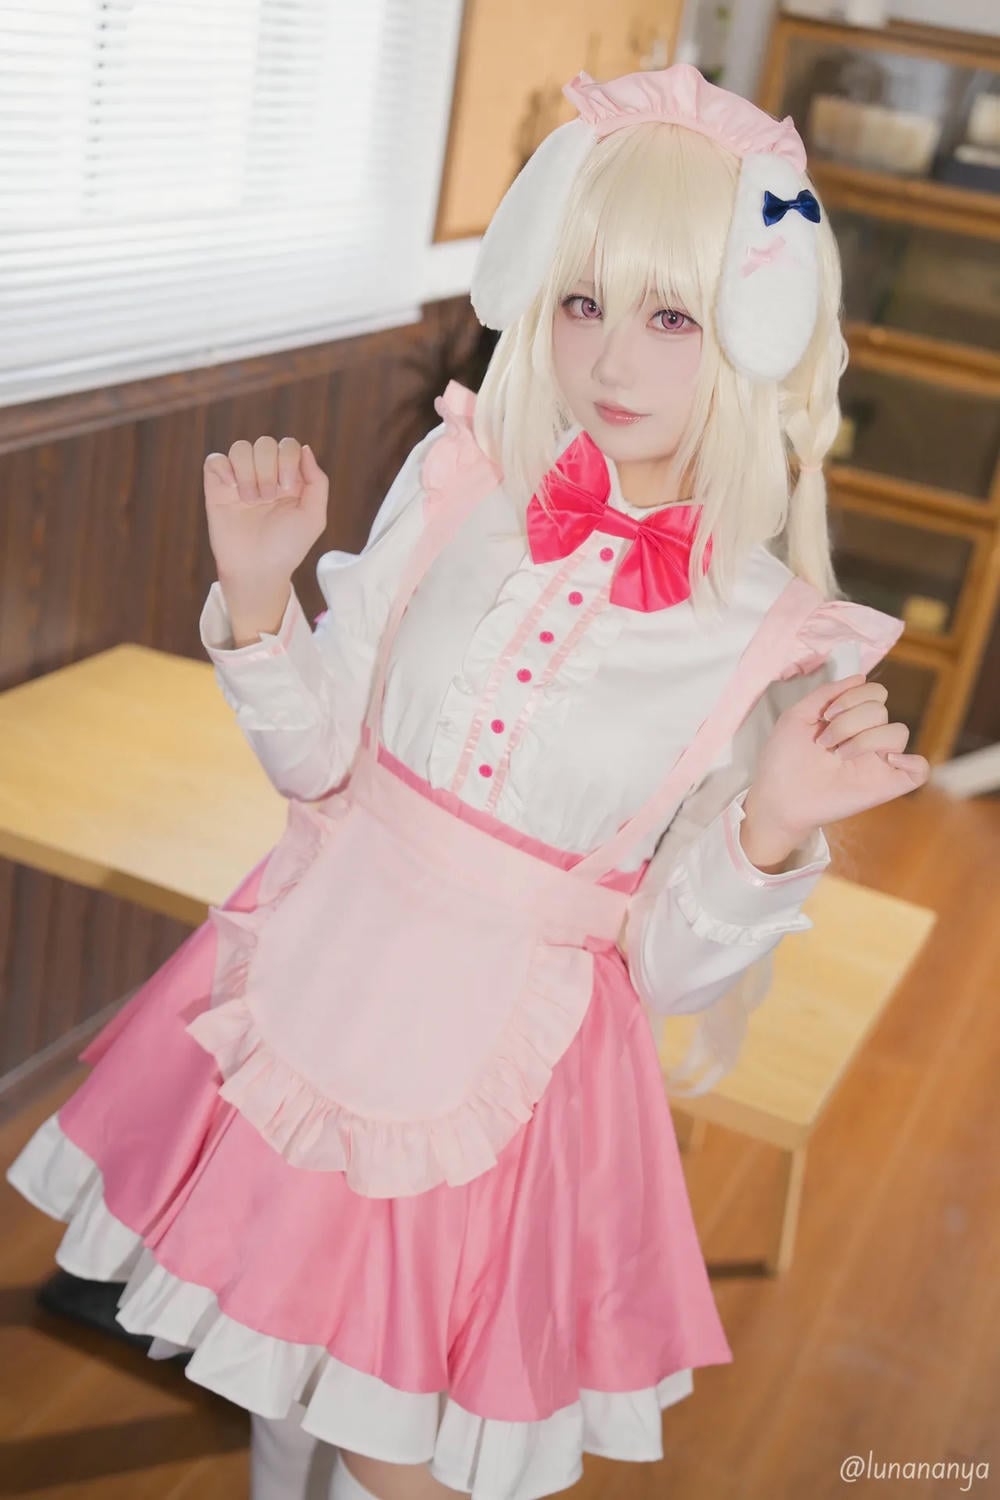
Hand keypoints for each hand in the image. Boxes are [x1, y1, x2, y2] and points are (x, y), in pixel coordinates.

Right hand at [204, 436, 328, 586]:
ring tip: (251, 501)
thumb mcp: (313, 517)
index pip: (288, 445)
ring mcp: (240, 479)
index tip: (286, 489)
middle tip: (267, 499)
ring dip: (248, 474)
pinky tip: (232, 492)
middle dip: (267, 470)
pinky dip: (224, 470)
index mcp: (289, 477)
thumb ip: (317, 481)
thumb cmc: (287, 547)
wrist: (257, 569)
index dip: (287, 460)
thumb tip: (306, 449)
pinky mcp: (217, 488)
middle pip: (265, 443)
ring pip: (241, 448)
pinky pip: (215, 460)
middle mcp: (264, 474)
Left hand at [743, 672, 929, 852]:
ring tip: (840, 756)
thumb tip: (861, 677)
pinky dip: (913, 762)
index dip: (853, 697)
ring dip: (866, 739)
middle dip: (848, 721)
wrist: (777, 798)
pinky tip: (887, 761)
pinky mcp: (884, 786)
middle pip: (880, 710)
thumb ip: (827, 693)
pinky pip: (919, 771)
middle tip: (824, 742)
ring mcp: (878, 762)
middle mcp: (868, 738)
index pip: (874, 693)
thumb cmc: (783, 759)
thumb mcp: (798, 716)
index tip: (825, 715)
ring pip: (899, 732)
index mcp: (851, 720)